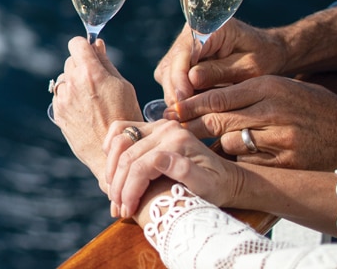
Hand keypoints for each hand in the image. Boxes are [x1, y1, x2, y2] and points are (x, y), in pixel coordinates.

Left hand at [52, 37, 142, 179]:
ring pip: (64, 79)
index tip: (91, 53)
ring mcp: (62, 99)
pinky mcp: (57, 113)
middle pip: (70, 61)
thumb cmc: (125, 116)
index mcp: (90, 73)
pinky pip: (60, 96)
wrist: (113, 151)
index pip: (76, 43)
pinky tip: (85, 111)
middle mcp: (72, 83)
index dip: (84, 46)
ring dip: (74, 83)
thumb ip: (106, 63)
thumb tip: (96, 45)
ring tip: (91, 100)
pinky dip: (69, 99)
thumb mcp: (123, 86)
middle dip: (82, 66)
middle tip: (97, 81)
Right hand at [102, 120, 242, 218]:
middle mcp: (166, 129)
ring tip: (114, 193)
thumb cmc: (217, 187)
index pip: (140, 166)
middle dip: (117, 184)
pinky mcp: (151, 128)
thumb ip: (184, 171)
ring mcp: (157, 126)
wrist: (226, 178)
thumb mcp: (206, 185)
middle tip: (117, 207)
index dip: (129, 190)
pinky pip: (121, 130)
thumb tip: (158, 159)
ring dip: (111, 168)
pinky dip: (111, 147)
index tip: (127, 210)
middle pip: (127, 155)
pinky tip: (112, 169)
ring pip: (119, 141)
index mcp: (178, 141)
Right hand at [152, 20, 287, 105]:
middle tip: (184, 115)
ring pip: (167, 75)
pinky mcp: (181, 63)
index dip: (180, 77)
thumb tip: (190, 79)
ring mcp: (183, 49)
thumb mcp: (249, 66)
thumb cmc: (264, 56)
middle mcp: (190, 35)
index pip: (184, 52)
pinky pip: (172, 80)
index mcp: (209, 27)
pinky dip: (180, 95)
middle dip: (175, 90)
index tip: (183, 98)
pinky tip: (192, 108)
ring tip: (191, 114)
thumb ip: (220, 72)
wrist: (270, 52)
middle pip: (170, 65)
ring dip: (176, 95)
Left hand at [169, 75, 336, 170]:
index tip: (171, 112)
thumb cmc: (311, 106)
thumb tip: (197, 97)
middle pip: (217, 120)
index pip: (217, 96)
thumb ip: (244, 92)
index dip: (190, 105)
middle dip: (193, 127)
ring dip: (220, 144)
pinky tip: (245, 157)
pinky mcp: (286, 161)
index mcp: (268, 86)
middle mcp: (272, 110)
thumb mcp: (281, 87)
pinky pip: (248, 162)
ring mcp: (280, 137)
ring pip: (230, 142)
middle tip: (175, 132)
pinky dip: (241, 160)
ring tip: (221, 144)